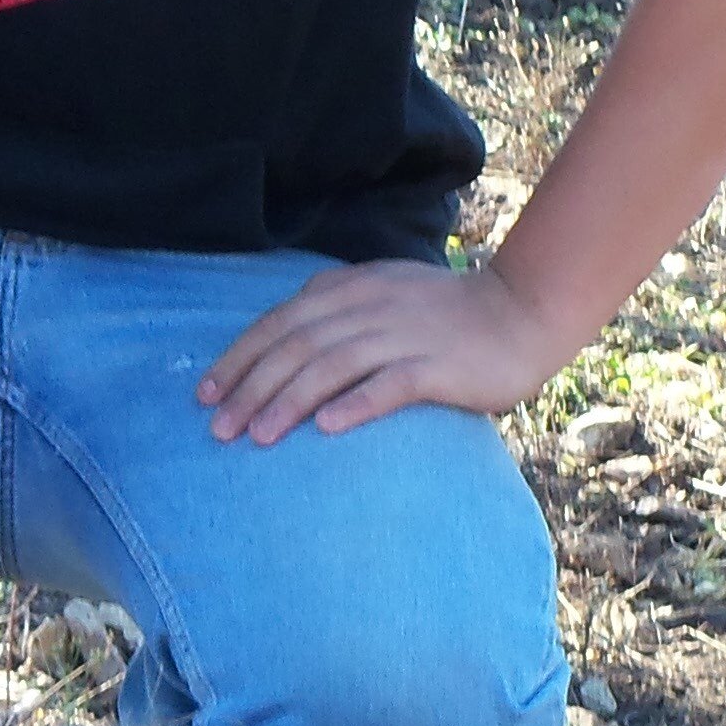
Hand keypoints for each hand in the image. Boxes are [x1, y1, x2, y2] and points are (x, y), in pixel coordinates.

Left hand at [197, 259, 577, 447]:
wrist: (520, 312)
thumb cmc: (446, 314)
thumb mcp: (383, 293)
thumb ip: (336, 308)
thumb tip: (284, 338)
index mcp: (351, 289)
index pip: (280, 322)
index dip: (238, 357)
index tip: (204, 394)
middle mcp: (370, 307)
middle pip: (296, 346)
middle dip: (251, 387)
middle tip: (218, 429)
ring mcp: (404, 335)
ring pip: (333, 366)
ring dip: (289, 401)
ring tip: (258, 437)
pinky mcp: (437, 366)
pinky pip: (390, 385)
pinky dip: (355, 405)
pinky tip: (327, 429)